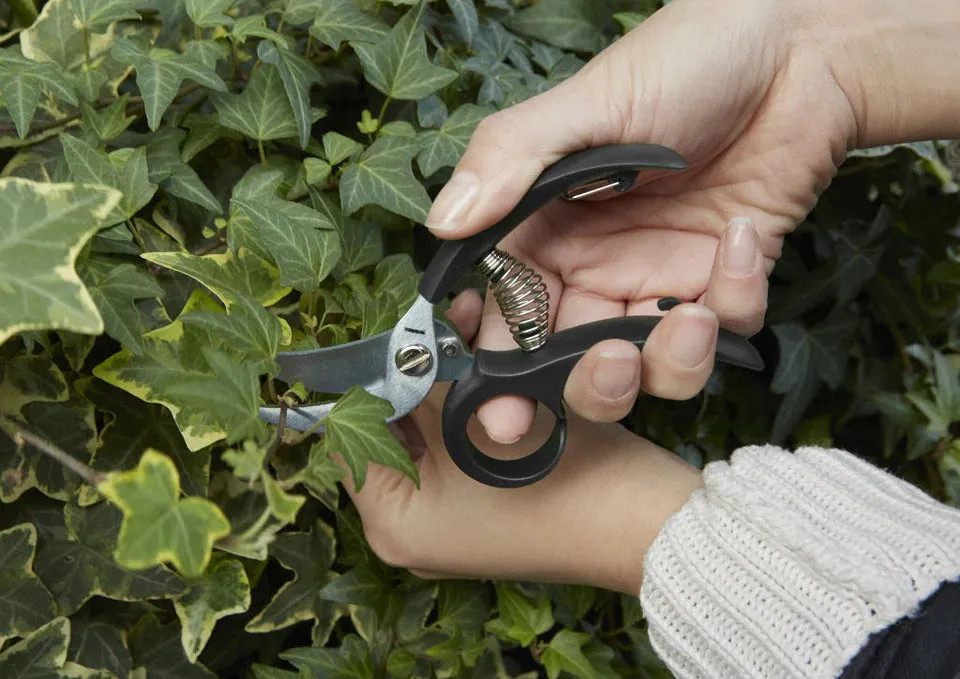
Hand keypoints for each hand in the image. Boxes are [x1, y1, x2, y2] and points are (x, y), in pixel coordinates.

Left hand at [341, 290, 701, 594]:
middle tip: (430, 319)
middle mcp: (415, 524)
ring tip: (462, 319)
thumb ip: (424, 383)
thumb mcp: (482, 424)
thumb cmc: (565, 482)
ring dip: (443, 374)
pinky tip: (483, 350)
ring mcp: (451, 512)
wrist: (650, 523)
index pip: (347, 437)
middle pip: (389, 428)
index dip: (365, 379)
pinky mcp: (485, 495)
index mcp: (396, 522)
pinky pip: (458, 435)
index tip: (389, 331)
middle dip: (411, 369)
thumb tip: (394, 346)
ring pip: (427, 426)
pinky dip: (468, 396)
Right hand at [424, 0, 857, 443]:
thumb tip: (442, 223)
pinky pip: (726, 330)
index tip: (498, 406)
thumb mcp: (582, 105)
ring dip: (669, 363)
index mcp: (542, 231)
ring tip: (692, 318)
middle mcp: (594, 268)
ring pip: (650, 369)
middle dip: (588, 387)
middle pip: (572, 365)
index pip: (504, 317)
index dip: (497, 369)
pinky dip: (737, 299)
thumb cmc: (677, 62)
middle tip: (608, 370)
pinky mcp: (723, 282)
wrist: (792, 49)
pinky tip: (740, 236)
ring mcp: (659, 279)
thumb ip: (508, 162)